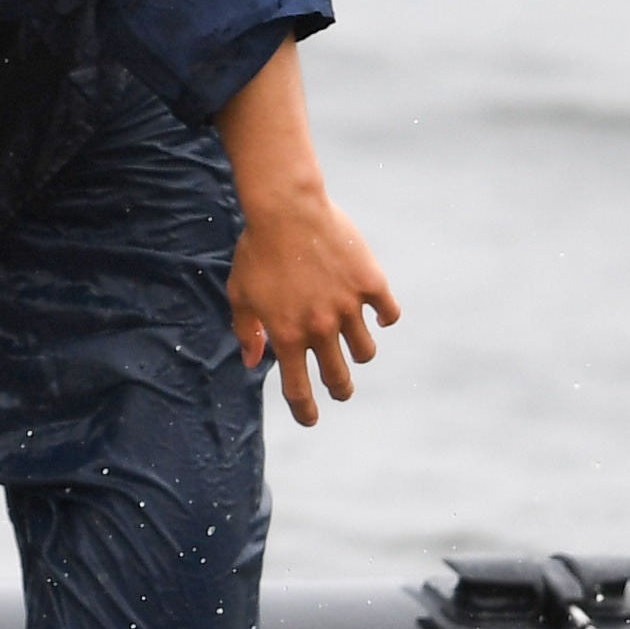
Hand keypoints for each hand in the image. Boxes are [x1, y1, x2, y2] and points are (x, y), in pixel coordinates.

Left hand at [228, 190, 398, 426]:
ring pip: (366, 351)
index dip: (305, 412)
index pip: (298, 391)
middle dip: (339, 389)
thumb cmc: (258, 249)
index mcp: (287, 336)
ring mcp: (349, 307)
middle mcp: (320, 328)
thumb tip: (253, 362)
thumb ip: (247, 331)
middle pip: (339, 378)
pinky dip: (385, 318)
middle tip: (340, 387)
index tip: (311, 420)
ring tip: (353, 343)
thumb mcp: (240, 293)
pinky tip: (378, 314)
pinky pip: (389, 314)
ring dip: (359, 353)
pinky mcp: (371, 283)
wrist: (287, 207)